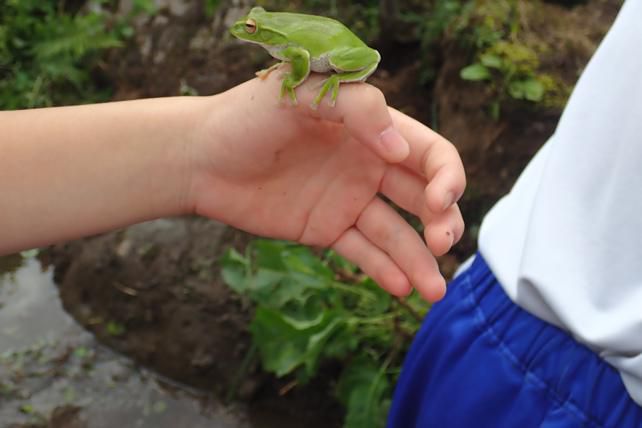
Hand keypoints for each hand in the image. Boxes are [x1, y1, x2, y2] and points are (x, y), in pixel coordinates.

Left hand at [189, 73, 465, 300]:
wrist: (200, 157)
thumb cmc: (246, 117)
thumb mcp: (301, 93)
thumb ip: (357, 109)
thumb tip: (399, 149)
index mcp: (372, 128)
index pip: (429, 153)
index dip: (446, 177)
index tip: (437, 201)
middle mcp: (367, 165)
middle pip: (422, 198)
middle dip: (442, 223)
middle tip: (443, 246)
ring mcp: (347, 200)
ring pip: (395, 233)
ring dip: (418, 260)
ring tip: (433, 292)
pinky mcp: (325, 228)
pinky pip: (361, 252)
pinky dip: (382, 270)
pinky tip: (399, 288)